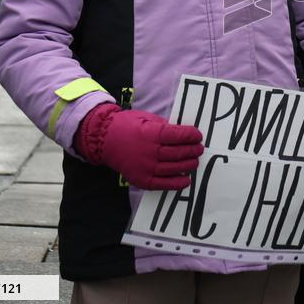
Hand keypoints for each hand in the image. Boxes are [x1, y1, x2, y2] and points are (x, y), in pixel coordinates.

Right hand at [75, 103, 203, 190]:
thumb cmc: (128, 126)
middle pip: (177, 153)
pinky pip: (162, 184)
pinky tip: (186, 179)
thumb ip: (165, 127)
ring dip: (188, 165)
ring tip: (194, 161)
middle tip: (199, 148)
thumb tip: (184, 134)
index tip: (198, 135)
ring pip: (173, 168)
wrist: (104, 140)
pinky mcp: (141, 179)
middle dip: (192, 150)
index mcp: (150, 134)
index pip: (177, 136)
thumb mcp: (147, 119)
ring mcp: (145, 167)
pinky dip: (177, 183)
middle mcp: (148, 152)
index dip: (191, 136)